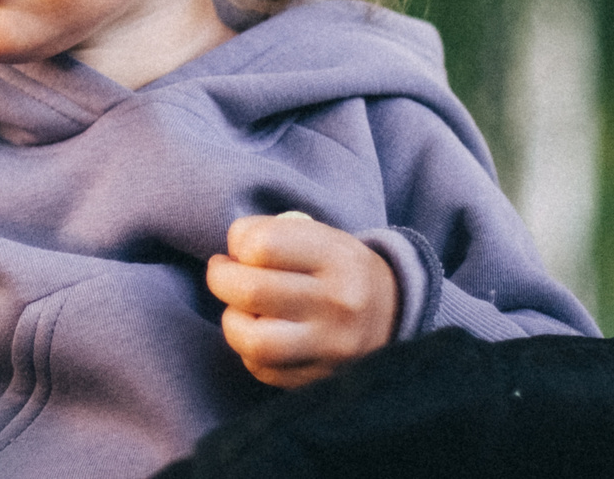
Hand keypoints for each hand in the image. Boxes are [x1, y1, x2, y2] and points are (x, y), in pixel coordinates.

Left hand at [207, 211, 398, 387]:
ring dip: (233, 321)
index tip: (241, 248)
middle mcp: (337, 304)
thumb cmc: (338, 269)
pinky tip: (260, 333)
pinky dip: (249, 350)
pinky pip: (263, 369)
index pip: (262, 245)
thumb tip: (230, 254)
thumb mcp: (322, 236)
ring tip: (240, 309)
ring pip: (254, 340)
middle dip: (220, 279)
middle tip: (223, 273)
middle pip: (251, 291)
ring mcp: (330, 347)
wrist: (392, 314)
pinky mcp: (321, 378)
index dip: (237, 242)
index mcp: (337, 258)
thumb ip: (274, 234)